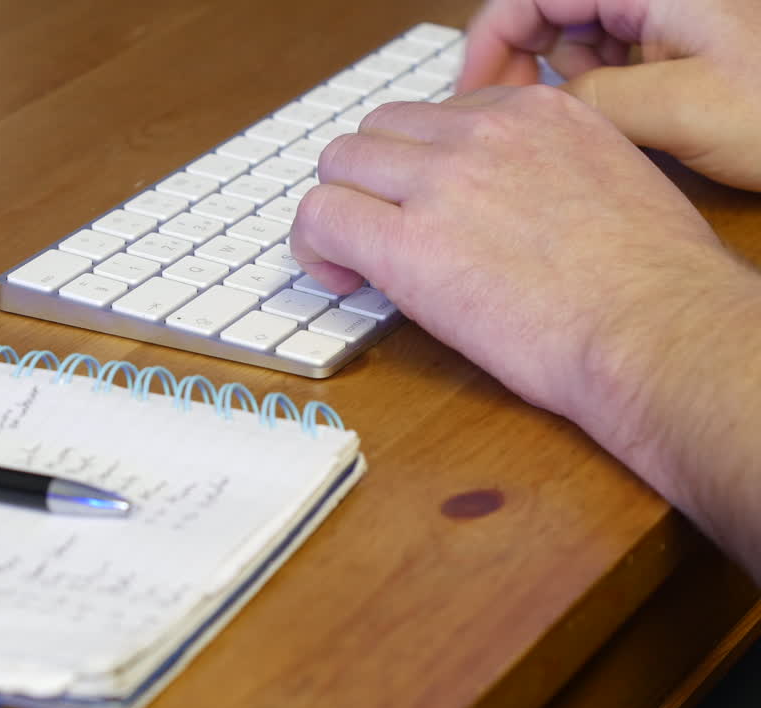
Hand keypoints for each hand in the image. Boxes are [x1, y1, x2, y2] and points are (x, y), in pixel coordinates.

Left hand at [289, 85, 723, 426]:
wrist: (654, 331)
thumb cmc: (649, 286)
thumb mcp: (609, 185)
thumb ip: (547, 174)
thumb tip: (505, 204)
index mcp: (538, 114)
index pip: (438, 118)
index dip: (419, 168)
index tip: (424, 208)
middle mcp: (483, 134)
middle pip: (379, 132)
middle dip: (371, 182)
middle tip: (380, 232)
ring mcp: (441, 183)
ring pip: (340, 163)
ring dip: (339, 208)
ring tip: (355, 259)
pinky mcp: (405, 244)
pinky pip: (321, 216)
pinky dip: (314, 246)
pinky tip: (342, 278)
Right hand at [458, 0, 760, 190]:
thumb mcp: (681, 109)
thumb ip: (590, 99)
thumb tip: (529, 112)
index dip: (487, 44)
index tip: (470, 99)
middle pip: (543, 16)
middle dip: (516, 70)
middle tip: (503, 131)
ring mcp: (659, 21)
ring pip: (569, 45)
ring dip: (552, 90)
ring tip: (559, 141)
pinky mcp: (669, 53)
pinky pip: (602, 68)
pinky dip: (584, 100)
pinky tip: (593, 138)